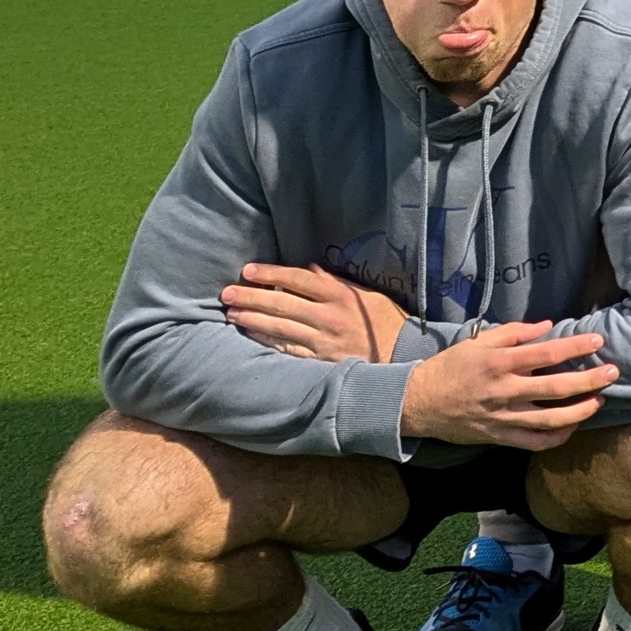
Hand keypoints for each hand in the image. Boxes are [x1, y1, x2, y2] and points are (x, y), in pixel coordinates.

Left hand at [221, 261, 407, 362]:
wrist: (402, 358)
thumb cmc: (385, 323)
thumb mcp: (366, 295)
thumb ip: (336, 282)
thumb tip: (309, 268)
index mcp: (340, 296)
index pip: (299, 280)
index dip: (271, 274)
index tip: (248, 271)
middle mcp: (329, 318)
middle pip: (282, 304)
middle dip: (251, 297)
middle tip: (227, 293)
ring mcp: (323, 342)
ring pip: (280, 329)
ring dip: (252, 320)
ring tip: (231, 314)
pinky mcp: (320, 362)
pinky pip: (287, 350)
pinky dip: (266, 342)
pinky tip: (250, 335)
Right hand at [397, 321, 615, 450]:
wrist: (419, 403)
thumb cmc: (451, 367)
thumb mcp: (478, 342)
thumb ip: (514, 333)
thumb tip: (547, 326)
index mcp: (499, 363)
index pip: (546, 354)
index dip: (575, 347)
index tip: (598, 340)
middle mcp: (504, 391)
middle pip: (556, 388)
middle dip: (589, 380)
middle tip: (614, 372)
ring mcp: (503, 418)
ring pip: (550, 421)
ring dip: (580, 411)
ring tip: (599, 401)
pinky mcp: (499, 438)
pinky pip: (535, 443)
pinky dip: (557, 437)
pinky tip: (573, 427)